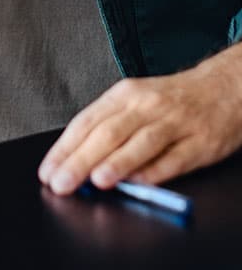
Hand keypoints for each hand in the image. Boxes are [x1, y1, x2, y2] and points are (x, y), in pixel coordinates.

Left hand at [38, 43, 241, 194]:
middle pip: (108, 133)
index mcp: (124, 95)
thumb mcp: (136, 102)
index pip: (86, 121)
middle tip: (61, 182)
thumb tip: (78, 159)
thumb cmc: (171, 99)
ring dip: (117, 162)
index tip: (48, 170)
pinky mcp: (200, 142)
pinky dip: (157, 171)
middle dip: (80, 160)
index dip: (64, 148)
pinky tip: (139, 183)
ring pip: (140, 143)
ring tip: (96, 180)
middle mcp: (146, 105)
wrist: (223, 88)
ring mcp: (174, 123)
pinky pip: (176, 158)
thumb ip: (110, 127)